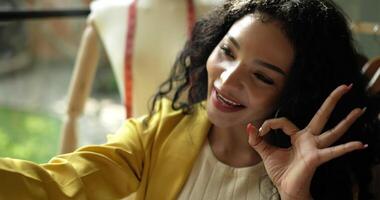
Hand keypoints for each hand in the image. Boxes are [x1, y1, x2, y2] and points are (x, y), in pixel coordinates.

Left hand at [246, 84, 366, 199]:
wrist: (286, 189)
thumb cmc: (280, 172)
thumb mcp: (265, 153)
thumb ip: (257, 140)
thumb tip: (248, 126)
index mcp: (297, 136)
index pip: (284, 121)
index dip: (270, 124)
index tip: (260, 132)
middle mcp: (309, 140)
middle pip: (322, 116)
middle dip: (333, 101)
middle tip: (345, 86)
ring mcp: (315, 148)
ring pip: (333, 131)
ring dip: (347, 121)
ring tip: (360, 110)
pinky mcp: (316, 158)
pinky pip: (333, 152)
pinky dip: (346, 148)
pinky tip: (359, 144)